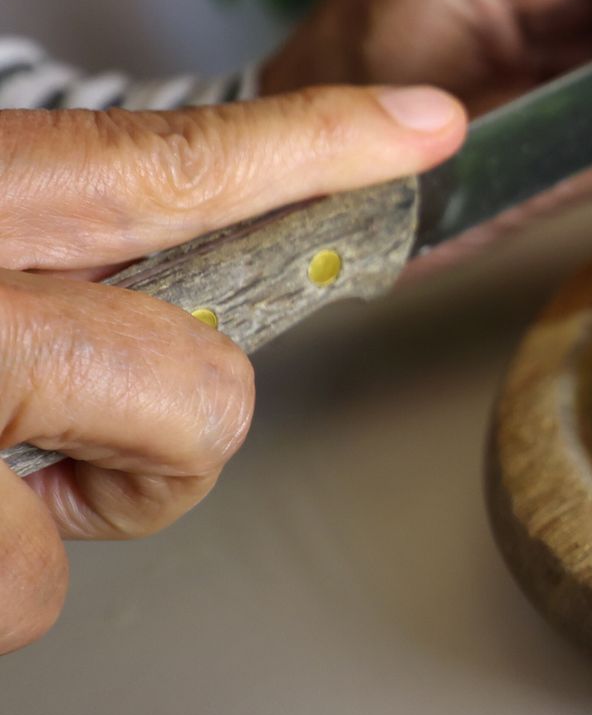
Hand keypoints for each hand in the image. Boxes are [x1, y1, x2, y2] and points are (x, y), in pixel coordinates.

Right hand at [0, 87, 465, 651]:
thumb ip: (55, 237)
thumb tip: (164, 269)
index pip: (164, 166)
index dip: (316, 144)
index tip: (428, 127)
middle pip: (198, 382)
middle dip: (175, 421)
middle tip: (71, 419)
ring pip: (137, 494)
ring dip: (64, 502)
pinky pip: (30, 587)